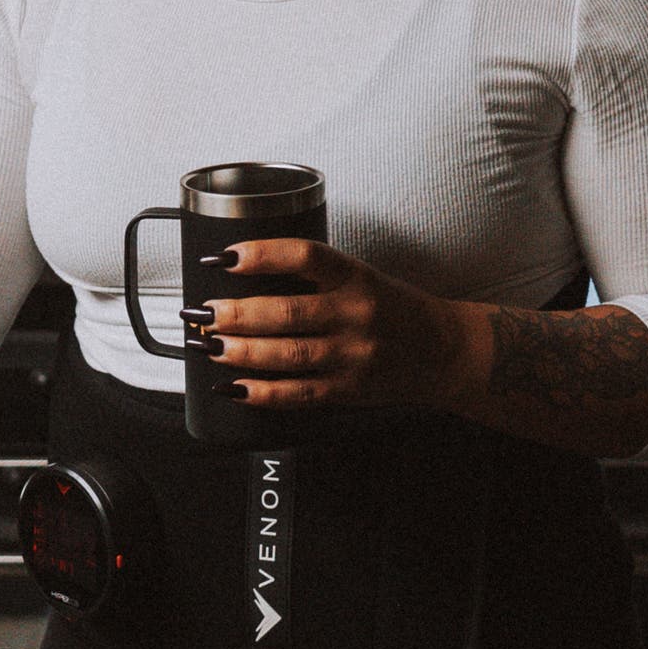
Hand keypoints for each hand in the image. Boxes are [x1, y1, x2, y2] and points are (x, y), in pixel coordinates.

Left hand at [190, 238, 479, 411]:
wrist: (443, 351)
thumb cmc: (393, 308)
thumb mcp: (361, 277)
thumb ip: (313, 276)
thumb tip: (242, 276)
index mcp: (358, 277)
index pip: (306, 256)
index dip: (261, 254)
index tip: (224, 256)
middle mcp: (356, 315)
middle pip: (287, 312)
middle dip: (236, 314)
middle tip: (203, 311)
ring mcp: (353, 356)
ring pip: (286, 355)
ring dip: (240, 352)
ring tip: (209, 345)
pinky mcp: (348, 390)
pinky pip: (297, 394)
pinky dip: (260, 392)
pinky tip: (233, 387)